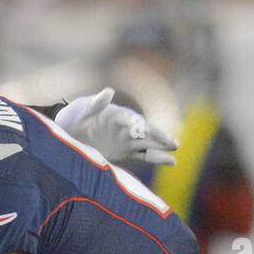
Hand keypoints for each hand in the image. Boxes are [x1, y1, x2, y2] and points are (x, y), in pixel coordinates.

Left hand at [56, 87, 177, 165]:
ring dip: (162, 146)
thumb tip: (108, 91)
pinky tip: (172, 161)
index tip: (142, 130)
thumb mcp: (85, 110)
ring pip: (148, 143)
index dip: (136, 124)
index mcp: (117, 116)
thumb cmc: (80, 116)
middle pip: (145, 131)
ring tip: (176, 146)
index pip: (130, 120)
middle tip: (170, 141)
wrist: (76, 128)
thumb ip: (97, 103)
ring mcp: (128, 140)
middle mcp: (127, 127)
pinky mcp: (127, 152)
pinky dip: (157, 158)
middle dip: (157, 136)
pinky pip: (144, 156)